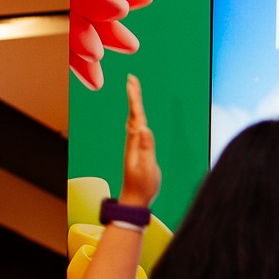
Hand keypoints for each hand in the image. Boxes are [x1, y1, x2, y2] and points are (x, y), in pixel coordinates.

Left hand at [119, 74, 160, 207]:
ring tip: (134, 91)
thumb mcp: (147, 168)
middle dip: (133, 96)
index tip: (131, 82)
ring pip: (134, 120)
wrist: (134, 199)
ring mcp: (134, 146)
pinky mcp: (138, 151)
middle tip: (131, 79)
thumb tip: (145, 129)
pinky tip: (137, 117)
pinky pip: (137, 128)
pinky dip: (137, 117)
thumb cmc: (142, 185)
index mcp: (135, 143)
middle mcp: (133, 141)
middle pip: (133, 114)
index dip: (134, 99)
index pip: (136, 116)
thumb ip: (146, 148)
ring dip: (134, 104)